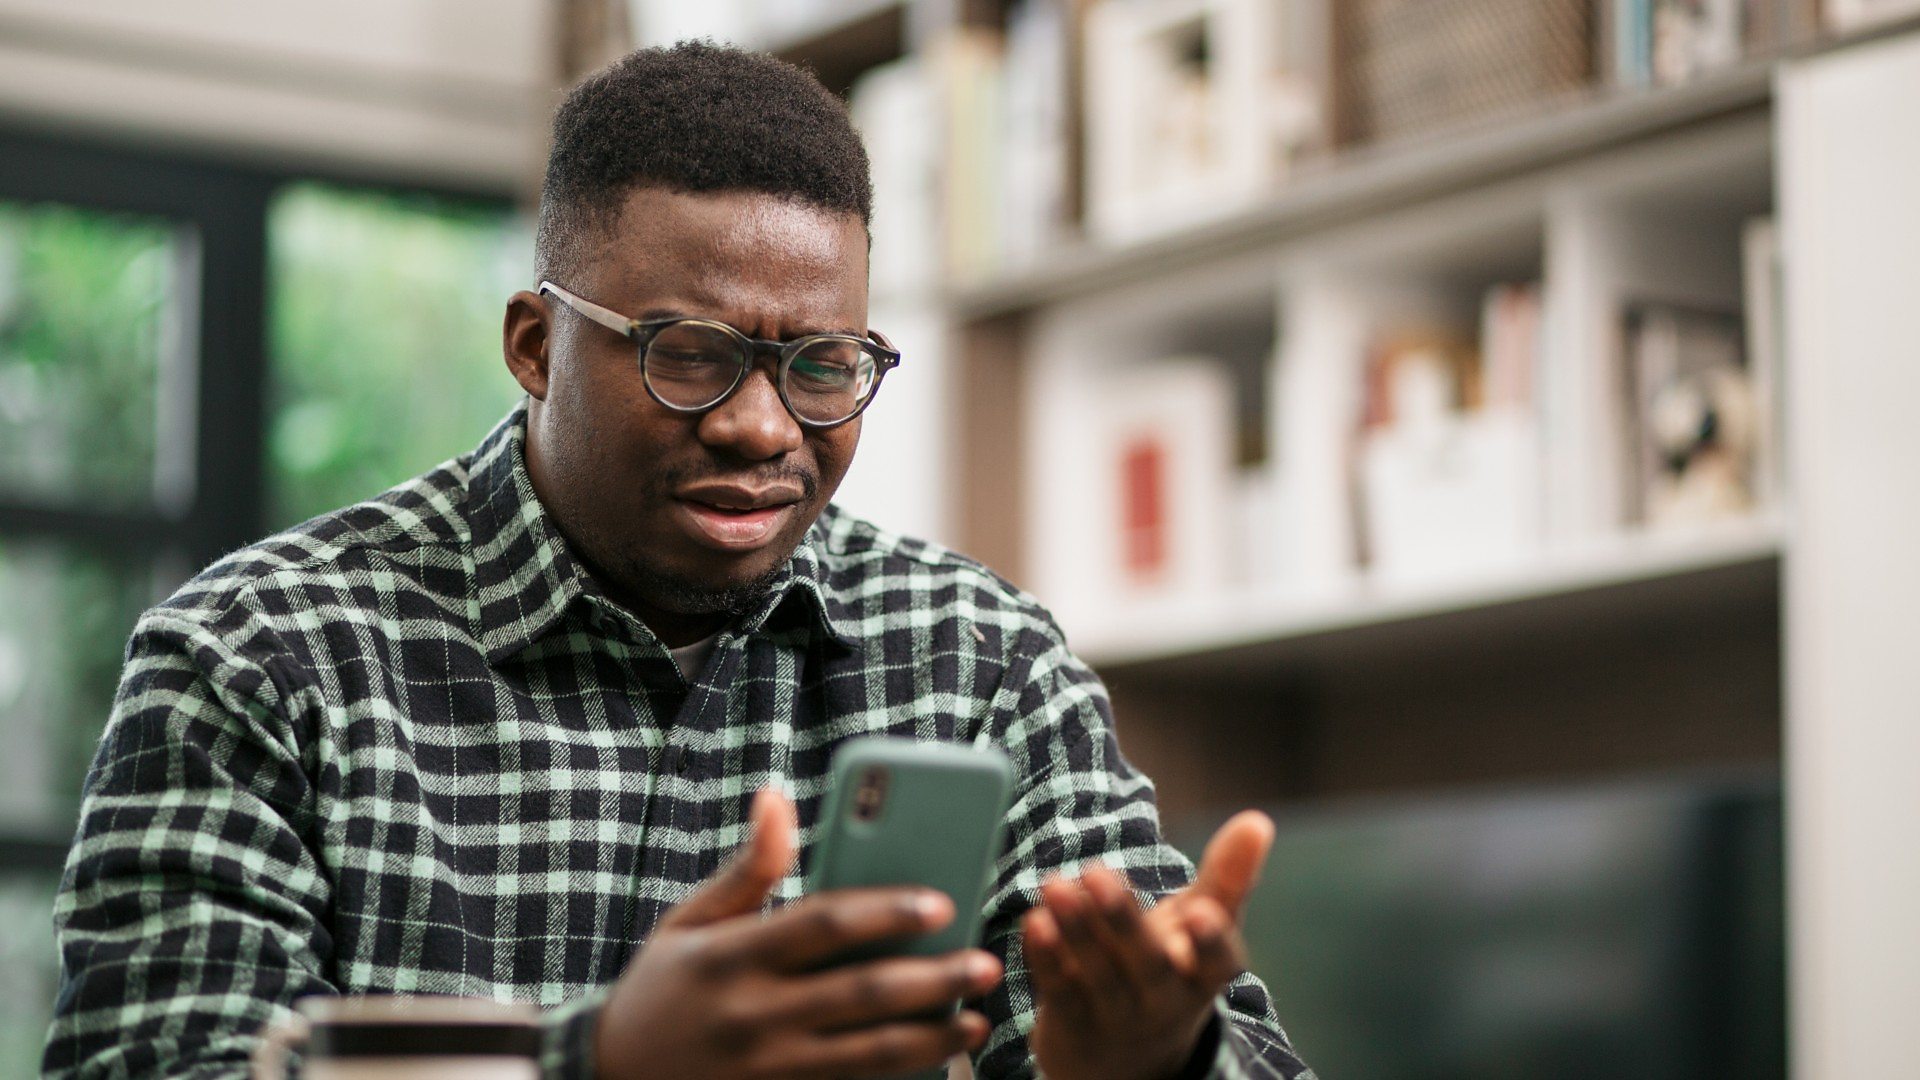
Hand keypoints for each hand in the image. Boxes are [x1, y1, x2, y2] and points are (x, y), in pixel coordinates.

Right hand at [594, 787, 1002, 1079]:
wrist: (611, 1076)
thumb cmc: (661, 986)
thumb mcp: (689, 921)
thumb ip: (746, 868)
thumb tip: (777, 798)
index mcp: (732, 956)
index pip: (823, 924)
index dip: (885, 911)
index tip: (940, 902)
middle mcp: (753, 1014)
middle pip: (859, 994)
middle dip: (931, 979)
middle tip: (986, 963)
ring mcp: (767, 1067)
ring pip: (867, 1054)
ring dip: (931, 1036)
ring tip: (978, 1018)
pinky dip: (900, 1073)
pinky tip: (939, 1057)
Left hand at [1022, 810, 1274, 1079]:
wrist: (1128, 1060)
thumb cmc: (1173, 969)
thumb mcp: (1203, 927)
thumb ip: (1227, 877)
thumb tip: (1258, 820)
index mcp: (1205, 975)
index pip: (1218, 961)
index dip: (1211, 939)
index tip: (1201, 911)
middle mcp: (1165, 1001)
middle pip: (1146, 963)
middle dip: (1122, 920)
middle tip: (1098, 873)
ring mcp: (1119, 1019)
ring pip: (1097, 974)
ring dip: (1075, 928)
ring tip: (1055, 884)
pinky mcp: (1073, 1028)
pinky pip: (1059, 992)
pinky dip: (1046, 958)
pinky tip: (1035, 921)